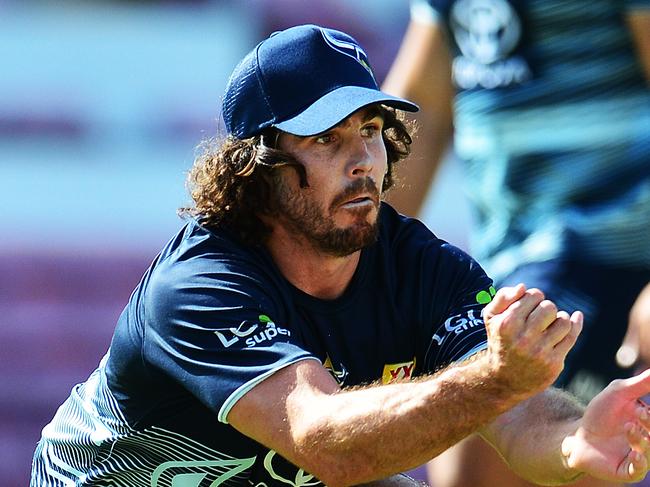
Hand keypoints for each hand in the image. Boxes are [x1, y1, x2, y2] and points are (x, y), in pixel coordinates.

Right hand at [483, 284, 582, 398]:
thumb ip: (503, 297)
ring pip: (563, 321)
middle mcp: (523, 338)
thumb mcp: (491, 318)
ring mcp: (539, 352)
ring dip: (559, 319)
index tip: (529, 308)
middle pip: (549, 307)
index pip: (534, 295)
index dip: (533, 298)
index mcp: (507, 323)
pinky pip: (572, 337)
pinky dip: (574, 325)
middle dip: (546, 309)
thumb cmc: (500, 341)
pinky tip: (572, 320)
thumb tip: (523, 287)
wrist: (504, 379)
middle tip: (539, 318)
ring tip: (550, 324)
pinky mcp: (553, 363)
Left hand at [562, 369, 649, 481]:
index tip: (640, 407)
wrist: (578, 435)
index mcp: (648, 422)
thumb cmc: (599, 413)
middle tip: (639, 413)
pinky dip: (640, 462)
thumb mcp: (619, 393)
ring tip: (629, 428)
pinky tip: (635, 453)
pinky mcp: (627, 470)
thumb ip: (641, 383)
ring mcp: (639, 456)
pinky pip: (639, 470)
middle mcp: (648, 439)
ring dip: (642, 439)